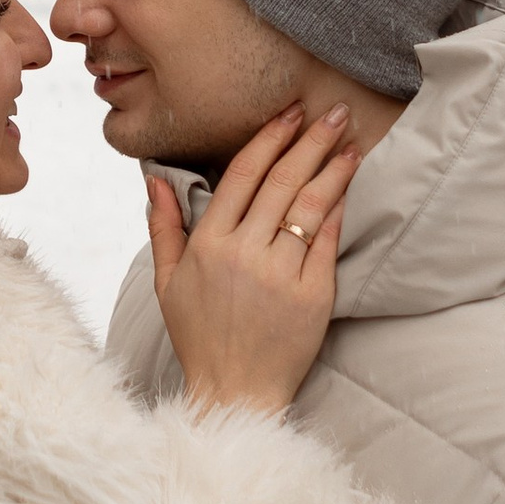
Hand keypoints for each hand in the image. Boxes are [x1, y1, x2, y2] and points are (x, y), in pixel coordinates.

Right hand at [148, 101, 357, 413]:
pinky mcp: (313, 295)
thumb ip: (164, 226)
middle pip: (282, 181)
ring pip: (310, 206)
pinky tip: (348, 187)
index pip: (242, 175)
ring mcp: (281, 274)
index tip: (289, 113)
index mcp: (209, 245)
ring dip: (333, 168)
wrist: (236, 391)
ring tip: (349, 141)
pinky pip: (327, 242)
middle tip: (332, 112)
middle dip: (310, 140)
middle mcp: (245, 254)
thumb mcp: (167, 282)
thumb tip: (155, 179)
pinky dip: (339, 210)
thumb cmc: (200, 337)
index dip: (269, 139)